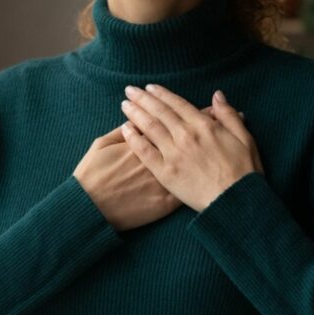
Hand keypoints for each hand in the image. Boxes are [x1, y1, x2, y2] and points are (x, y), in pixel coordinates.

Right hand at [72, 104, 228, 230]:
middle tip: (215, 111)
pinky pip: (191, 186)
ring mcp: (165, 179)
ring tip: (220, 132)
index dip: (187, 112)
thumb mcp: (102, 144)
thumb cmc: (93, 175)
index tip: (202, 105)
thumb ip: (121, 130)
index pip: (171, 119)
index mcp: (145, 139)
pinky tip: (216, 164)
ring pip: (193, 158)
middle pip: (187, 135)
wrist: (93, 209)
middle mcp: (159, 156)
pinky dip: (205, 175)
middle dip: (204, 120)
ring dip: (210, 143)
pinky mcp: (167, 200)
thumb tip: (133, 120)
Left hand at [120, 84, 263, 211]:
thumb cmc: (244, 172)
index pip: (177, 104)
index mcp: (204, 126)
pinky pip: (144, 152)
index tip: (150, 87)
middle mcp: (185, 135)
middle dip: (143, 98)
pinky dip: (133, 139)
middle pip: (159, 112)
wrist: (236, 202)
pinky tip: (125, 130)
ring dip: (136, 113)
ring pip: (149, 127)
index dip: (162, 94)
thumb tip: (217, 95)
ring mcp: (173, 154)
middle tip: (129, 90)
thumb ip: (228, 115)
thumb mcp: (244, 138)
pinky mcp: (165, 173)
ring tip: (124, 104)